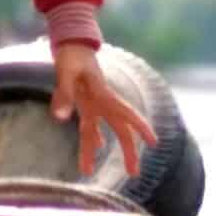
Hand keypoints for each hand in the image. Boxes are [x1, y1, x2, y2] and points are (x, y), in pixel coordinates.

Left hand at [49, 43, 157, 176]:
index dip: (141, 127)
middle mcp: (102, 102)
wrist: (70, 42)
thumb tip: (61, 119)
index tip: (155, 142)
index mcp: (103, 94)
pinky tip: (96, 148)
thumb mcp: (65, 73)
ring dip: (94, 150)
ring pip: (99, 131)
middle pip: (120, 130)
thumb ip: (63, 95)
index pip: (126, 113)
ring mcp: (94, 103)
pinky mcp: (85, 102)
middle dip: (128, 152)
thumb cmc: (70, 55)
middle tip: (134, 174)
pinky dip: (92, 137)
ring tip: (89, 171)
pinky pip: (89, 124)